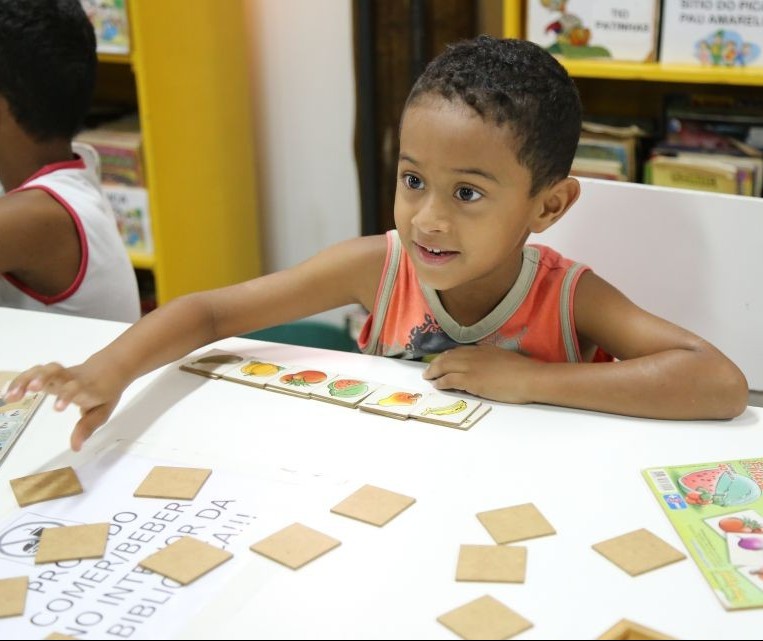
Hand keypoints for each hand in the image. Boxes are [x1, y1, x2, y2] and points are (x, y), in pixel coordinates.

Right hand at [5, 362, 123, 451]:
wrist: (113, 366)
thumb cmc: (106, 391)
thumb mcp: (102, 411)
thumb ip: (87, 427)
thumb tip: (75, 447)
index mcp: (87, 388)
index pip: (76, 388)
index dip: (67, 395)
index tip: (57, 409)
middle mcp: (73, 378)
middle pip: (57, 371)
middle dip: (42, 378)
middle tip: (29, 390)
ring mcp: (63, 372)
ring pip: (44, 369)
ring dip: (26, 379)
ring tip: (10, 396)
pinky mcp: (54, 371)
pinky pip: (36, 371)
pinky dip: (21, 379)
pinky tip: (9, 393)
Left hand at [423, 345, 541, 403]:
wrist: (530, 378)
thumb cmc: (525, 372)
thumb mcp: (506, 359)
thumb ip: (494, 361)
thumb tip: (489, 367)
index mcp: (484, 350)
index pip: (460, 351)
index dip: (449, 356)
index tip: (443, 359)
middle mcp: (475, 355)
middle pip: (448, 357)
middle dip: (436, 363)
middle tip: (429, 369)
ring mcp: (471, 367)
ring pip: (445, 366)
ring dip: (434, 371)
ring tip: (428, 376)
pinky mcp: (470, 380)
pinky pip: (449, 380)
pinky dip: (441, 382)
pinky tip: (437, 385)